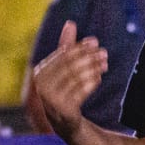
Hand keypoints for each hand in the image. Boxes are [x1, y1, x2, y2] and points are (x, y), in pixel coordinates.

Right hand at [32, 21, 107, 136]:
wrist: (63, 120)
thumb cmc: (64, 87)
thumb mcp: (63, 67)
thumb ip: (66, 46)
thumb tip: (70, 23)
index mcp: (40, 72)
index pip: (63, 55)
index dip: (80, 47)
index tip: (95, 42)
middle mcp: (42, 86)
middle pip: (71, 65)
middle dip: (89, 57)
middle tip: (104, 53)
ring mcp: (51, 99)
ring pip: (77, 77)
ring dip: (94, 68)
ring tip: (104, 63)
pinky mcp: (64, 109)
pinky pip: (81, 91)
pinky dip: (92, 82)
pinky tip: (99, 76)